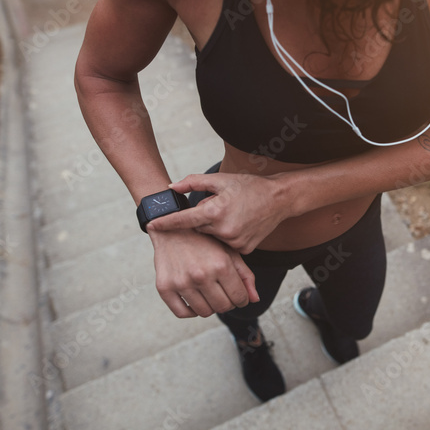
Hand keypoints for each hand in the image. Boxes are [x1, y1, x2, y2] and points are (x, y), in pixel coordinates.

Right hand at [148, 226, 258, 318]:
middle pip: (223, 307)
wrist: (172, 229)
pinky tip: (195, 300)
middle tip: (223, 294)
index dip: (242, 299)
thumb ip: (245, 275)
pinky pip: (182, 313)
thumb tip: (254, 299)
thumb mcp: (229, 252)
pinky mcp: (164, 287)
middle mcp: (201, 275)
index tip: (238, 296)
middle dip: (227, 303)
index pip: (239, 297)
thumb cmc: (205, 241)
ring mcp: (182, 282)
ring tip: (209, 295)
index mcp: (220, 265)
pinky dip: (191, 311)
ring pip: (204, 312)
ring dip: (210, 307)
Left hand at [156, 172, 290, 253]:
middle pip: (199, 228)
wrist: (279, 199)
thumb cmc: (249, 186)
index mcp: (215, 210)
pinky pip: (226, 245)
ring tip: (232, 214)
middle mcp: (223, 229)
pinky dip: (227, 235)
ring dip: (215, 228)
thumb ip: (194, 182)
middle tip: (218, 206)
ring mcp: (234, 242)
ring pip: (212, 237)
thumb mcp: (221, 179)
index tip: (150, 225)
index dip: (166, 222)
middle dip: (202, 219)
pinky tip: (239, 223)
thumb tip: (172, 187)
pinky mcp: (243, 250)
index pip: (184, 219)